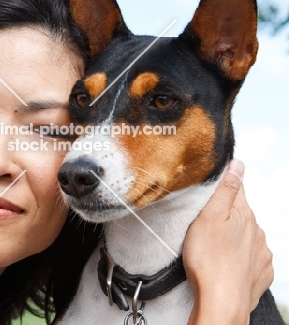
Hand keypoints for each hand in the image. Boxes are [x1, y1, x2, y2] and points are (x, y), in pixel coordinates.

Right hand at [183, 159, 273, 323]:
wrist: (221, 302)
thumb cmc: (208, 260)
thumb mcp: (208, 217)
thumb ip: (224, 190)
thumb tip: (238, 164)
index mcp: (244, 214)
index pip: (236, 188)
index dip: (222, 186)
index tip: (209, 191)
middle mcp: (258, 231)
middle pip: (241, 213)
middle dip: (226, 214)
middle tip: (203, 224)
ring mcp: (262, 253)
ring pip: (247, 235)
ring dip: (233, 236)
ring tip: (213, 246)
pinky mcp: (262, 272)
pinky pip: (252, 257)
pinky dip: (240, 256)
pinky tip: (226, 262)